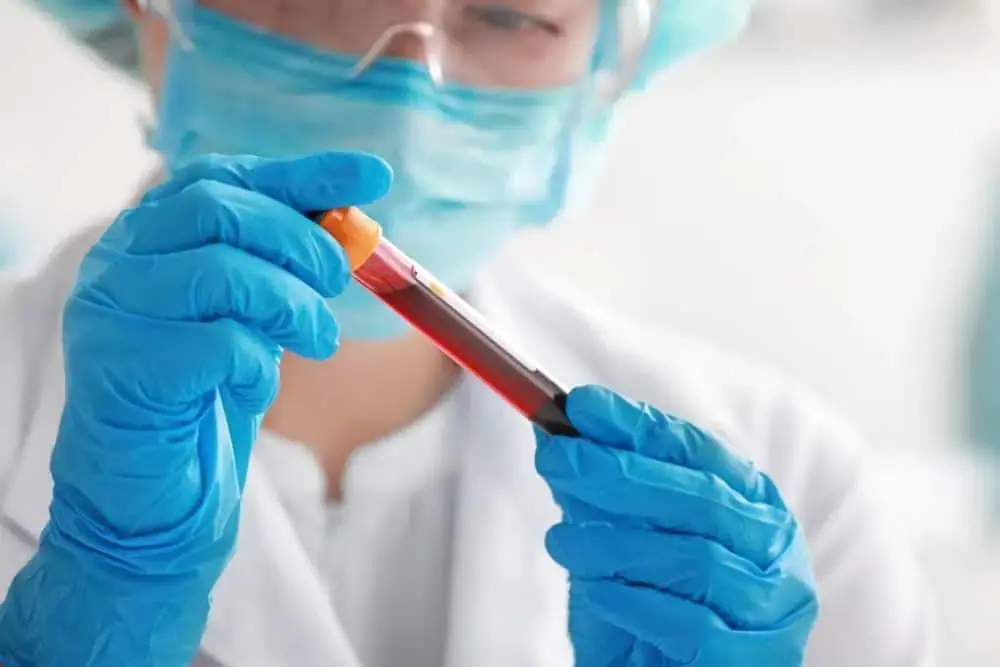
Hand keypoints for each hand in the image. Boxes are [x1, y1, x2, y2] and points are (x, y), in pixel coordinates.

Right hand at [0, 152, 391, 666]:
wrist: (151, 494)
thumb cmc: (204, 396)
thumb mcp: (251, 317)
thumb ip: (281, 267)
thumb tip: (354, 223)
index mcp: (148, 238)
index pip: (223, 177)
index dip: (302, 173)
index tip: (372, 176)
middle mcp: (117, 263)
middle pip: (220, 209)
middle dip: (301, 241)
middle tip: (338, 282)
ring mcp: (110, 314)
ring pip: (222, 270)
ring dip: (293, 304)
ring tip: (317, 340)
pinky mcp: (122, 370)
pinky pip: (216, 344)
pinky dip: (258, 362)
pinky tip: (254, 384)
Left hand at [535, 386, 817, 665]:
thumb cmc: (644, 616)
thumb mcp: (617, 544)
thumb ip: (600, 495)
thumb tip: (558, 434)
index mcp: (751, 503)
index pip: (697, 451)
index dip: (638, 425)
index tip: (582, 406)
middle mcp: (774, 548)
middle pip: (700, 497)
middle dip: (620, 472)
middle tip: (559, 458)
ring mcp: (775, 607)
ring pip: (697, 558)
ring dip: (617, 543)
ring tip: (562, 541)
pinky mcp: (756, 661)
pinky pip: (694, 625)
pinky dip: (637, 603)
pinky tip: (598, 592)